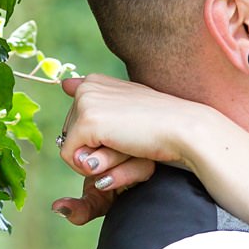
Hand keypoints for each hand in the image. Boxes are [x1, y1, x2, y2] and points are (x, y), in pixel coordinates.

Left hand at [50, 75, 218, 222]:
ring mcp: (86, 103)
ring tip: (126, 145)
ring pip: (70, 148)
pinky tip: (120, 152)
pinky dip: (92, 166)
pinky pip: (72, 159)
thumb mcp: (127, 108)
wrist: (184, 129)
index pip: (73, 121)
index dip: (93, 136)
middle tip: (127, 142)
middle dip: (92, 150)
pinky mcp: (88, 122)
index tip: (121, 131)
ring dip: (96, 159)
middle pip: (68, 136)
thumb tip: (64, 84)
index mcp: (94, 82)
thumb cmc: (160, 124)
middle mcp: (87, 88)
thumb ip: (98, 100)